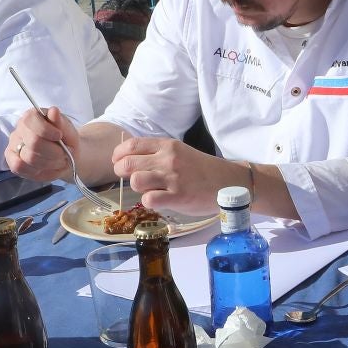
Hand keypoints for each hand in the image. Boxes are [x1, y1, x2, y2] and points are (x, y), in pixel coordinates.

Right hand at [4, 107, 79, 180]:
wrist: (66, 155)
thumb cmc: (65, 139)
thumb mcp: (68, 129)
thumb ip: (61, 122)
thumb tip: (54, 111)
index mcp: (31, 116)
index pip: (31, 121)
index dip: (47, 131)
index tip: (59, 136)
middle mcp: (19, 130)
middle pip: (33, 143)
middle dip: (54, 152)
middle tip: (65, 154)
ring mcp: (13, 146)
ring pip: (30, 158)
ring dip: (50, 163)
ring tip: (60, 161)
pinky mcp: (12, 161)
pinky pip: (20, 168)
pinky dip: (38, 171)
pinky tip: (48, 167)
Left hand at [112, 137, 231, 214]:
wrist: (229, 183)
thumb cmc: (203, 170)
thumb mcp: (181, 153)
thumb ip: (158, 154)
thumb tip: (130, 159)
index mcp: (167, 145)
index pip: (131, 145)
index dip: (118, 155)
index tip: (118, 162)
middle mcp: (168, 159)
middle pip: (127, 164)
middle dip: (121, 172)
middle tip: (129, 178)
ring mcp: (172, 178)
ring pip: (136, 181)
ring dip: (137, 187)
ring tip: (148, 189)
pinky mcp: (177, 196)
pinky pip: (149, 199)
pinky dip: (149, 202)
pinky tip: (159, 200)